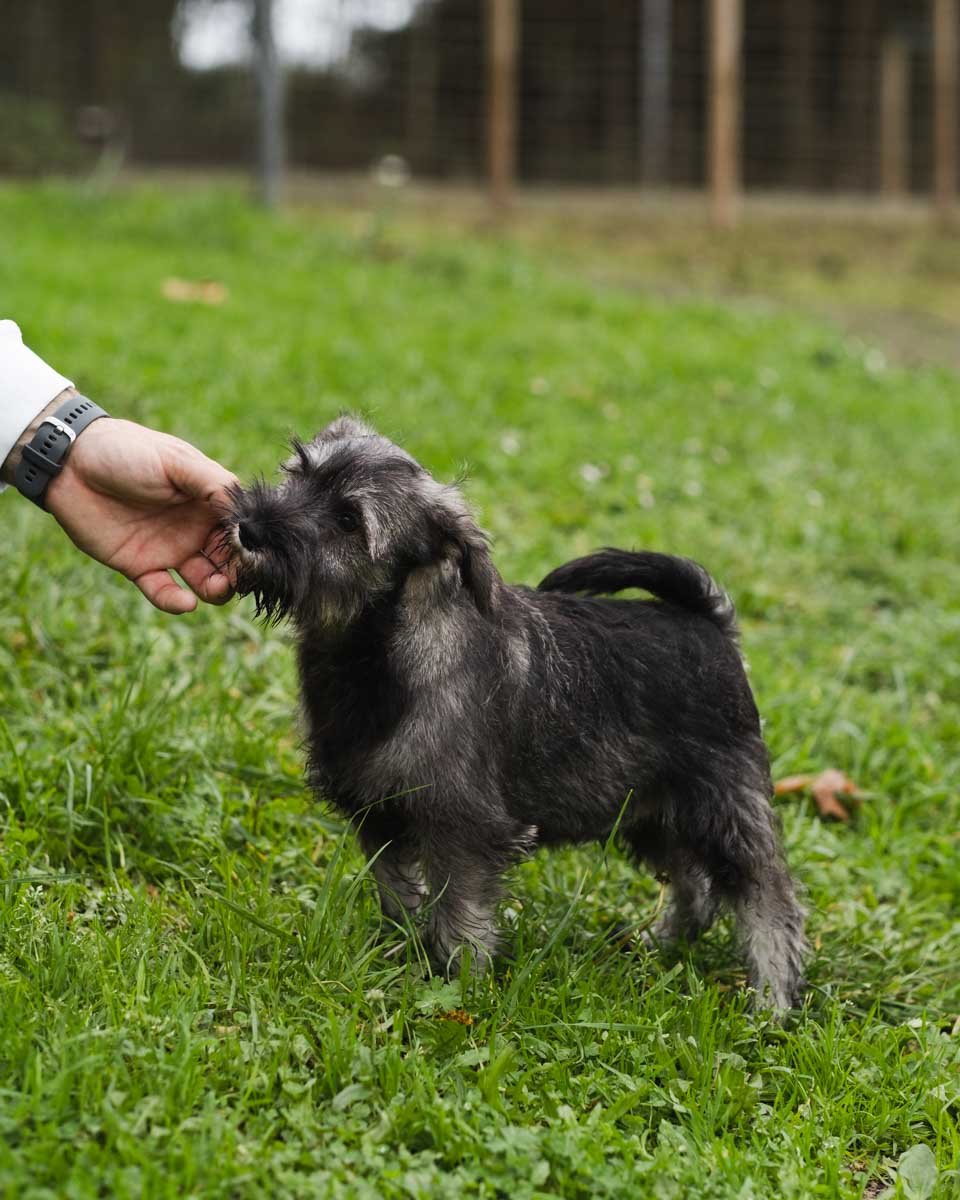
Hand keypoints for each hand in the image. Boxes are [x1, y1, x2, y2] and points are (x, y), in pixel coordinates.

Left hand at [44, 417, 236, 614]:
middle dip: (240, 573)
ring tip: (216, 588)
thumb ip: (213, 484)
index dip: (251, 545)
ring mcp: (170, 549)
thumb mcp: (176, 460)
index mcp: (209, 503)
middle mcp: (195, 529)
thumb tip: (248, 516)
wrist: (71, 463)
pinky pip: (163, 592)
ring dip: (217, 590)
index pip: (241, 531)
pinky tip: (185, 602)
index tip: (254, 553)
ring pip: (205, 581)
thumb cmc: (127, 451)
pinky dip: (176, 602)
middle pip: (230, 560)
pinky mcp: (141, 567)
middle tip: (239, 577)